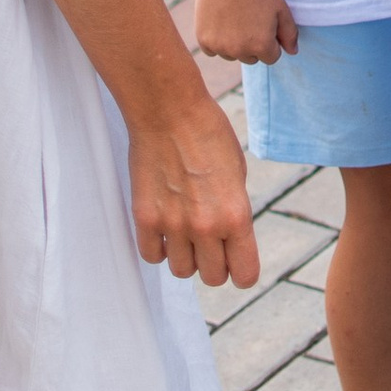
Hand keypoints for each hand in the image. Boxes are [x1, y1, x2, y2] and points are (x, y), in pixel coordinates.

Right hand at [125, 87, 259, 288]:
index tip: (237, 262)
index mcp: (236, 215)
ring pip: (182, 271)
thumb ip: (234, 212)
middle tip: (210, 243)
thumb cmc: (208, 136)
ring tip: (185, 232)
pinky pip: (152, 256)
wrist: (169, 111)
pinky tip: (164, 228)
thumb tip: (230, 240)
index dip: (242, 272)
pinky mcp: (144, 218)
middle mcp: (206, 226)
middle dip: (214, 264)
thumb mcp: (238, 175)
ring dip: (186, 257)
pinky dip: (159, 248)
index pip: (245, 275)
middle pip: (213, 278)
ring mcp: (173, 225)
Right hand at [191, 0, 295, 64]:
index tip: (264, 23)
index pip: (272, 57)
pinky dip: (216, 41)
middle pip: (251, 58)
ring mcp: (220, 48)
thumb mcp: (280, 8)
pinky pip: (213, 51)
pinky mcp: (204, 41)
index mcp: (262, 45)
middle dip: (253, 44)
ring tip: (234, 19)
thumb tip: (292, 52)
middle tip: (249, 19)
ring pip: (232, 55)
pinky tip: (220, 21)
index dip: (271, 40)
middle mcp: (240, 51)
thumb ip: (290, 33)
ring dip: (234, 45)